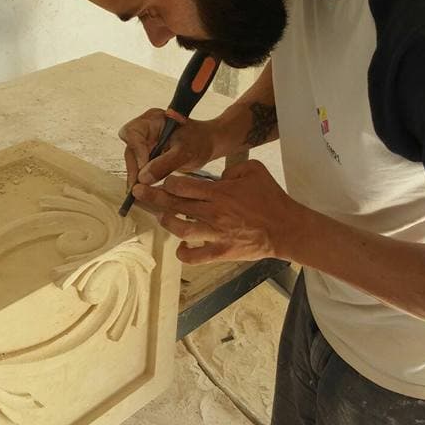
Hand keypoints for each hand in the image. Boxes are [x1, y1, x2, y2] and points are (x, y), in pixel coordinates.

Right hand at [118, 108, 218, 188]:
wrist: (207, 144)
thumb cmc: (199, 141)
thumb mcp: (185, 152)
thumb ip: (165, 164)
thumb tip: (142, 179)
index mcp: (153, 120)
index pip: (133, 133)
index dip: (137, 152)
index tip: (144, 169)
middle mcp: (144, 129)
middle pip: (130, 150)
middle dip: (135, 170)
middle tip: (139, 190)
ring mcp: (144, 142)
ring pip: (132, 162)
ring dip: (136, 178)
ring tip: (142, 196)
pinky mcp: (146, 155)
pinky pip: (139, 168)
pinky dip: (142, 181)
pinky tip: (146, 194)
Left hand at [132, 160, 301, 263]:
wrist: (286, 228)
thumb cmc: (271, 197)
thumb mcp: (254, 170)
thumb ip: (232, 168)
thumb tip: (218, 175)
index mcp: (220, 192)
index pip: (182, 186)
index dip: (167, 181)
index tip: (158, 179)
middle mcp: (213, 213)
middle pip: (175, 205)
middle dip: (153, 197)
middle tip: (138, 193)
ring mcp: (216, 234)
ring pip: (180, 229)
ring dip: (166, 222)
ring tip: (160, 217)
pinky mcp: (221, 252)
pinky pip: (195, 256)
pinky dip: (183, 253)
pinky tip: (179, 248)